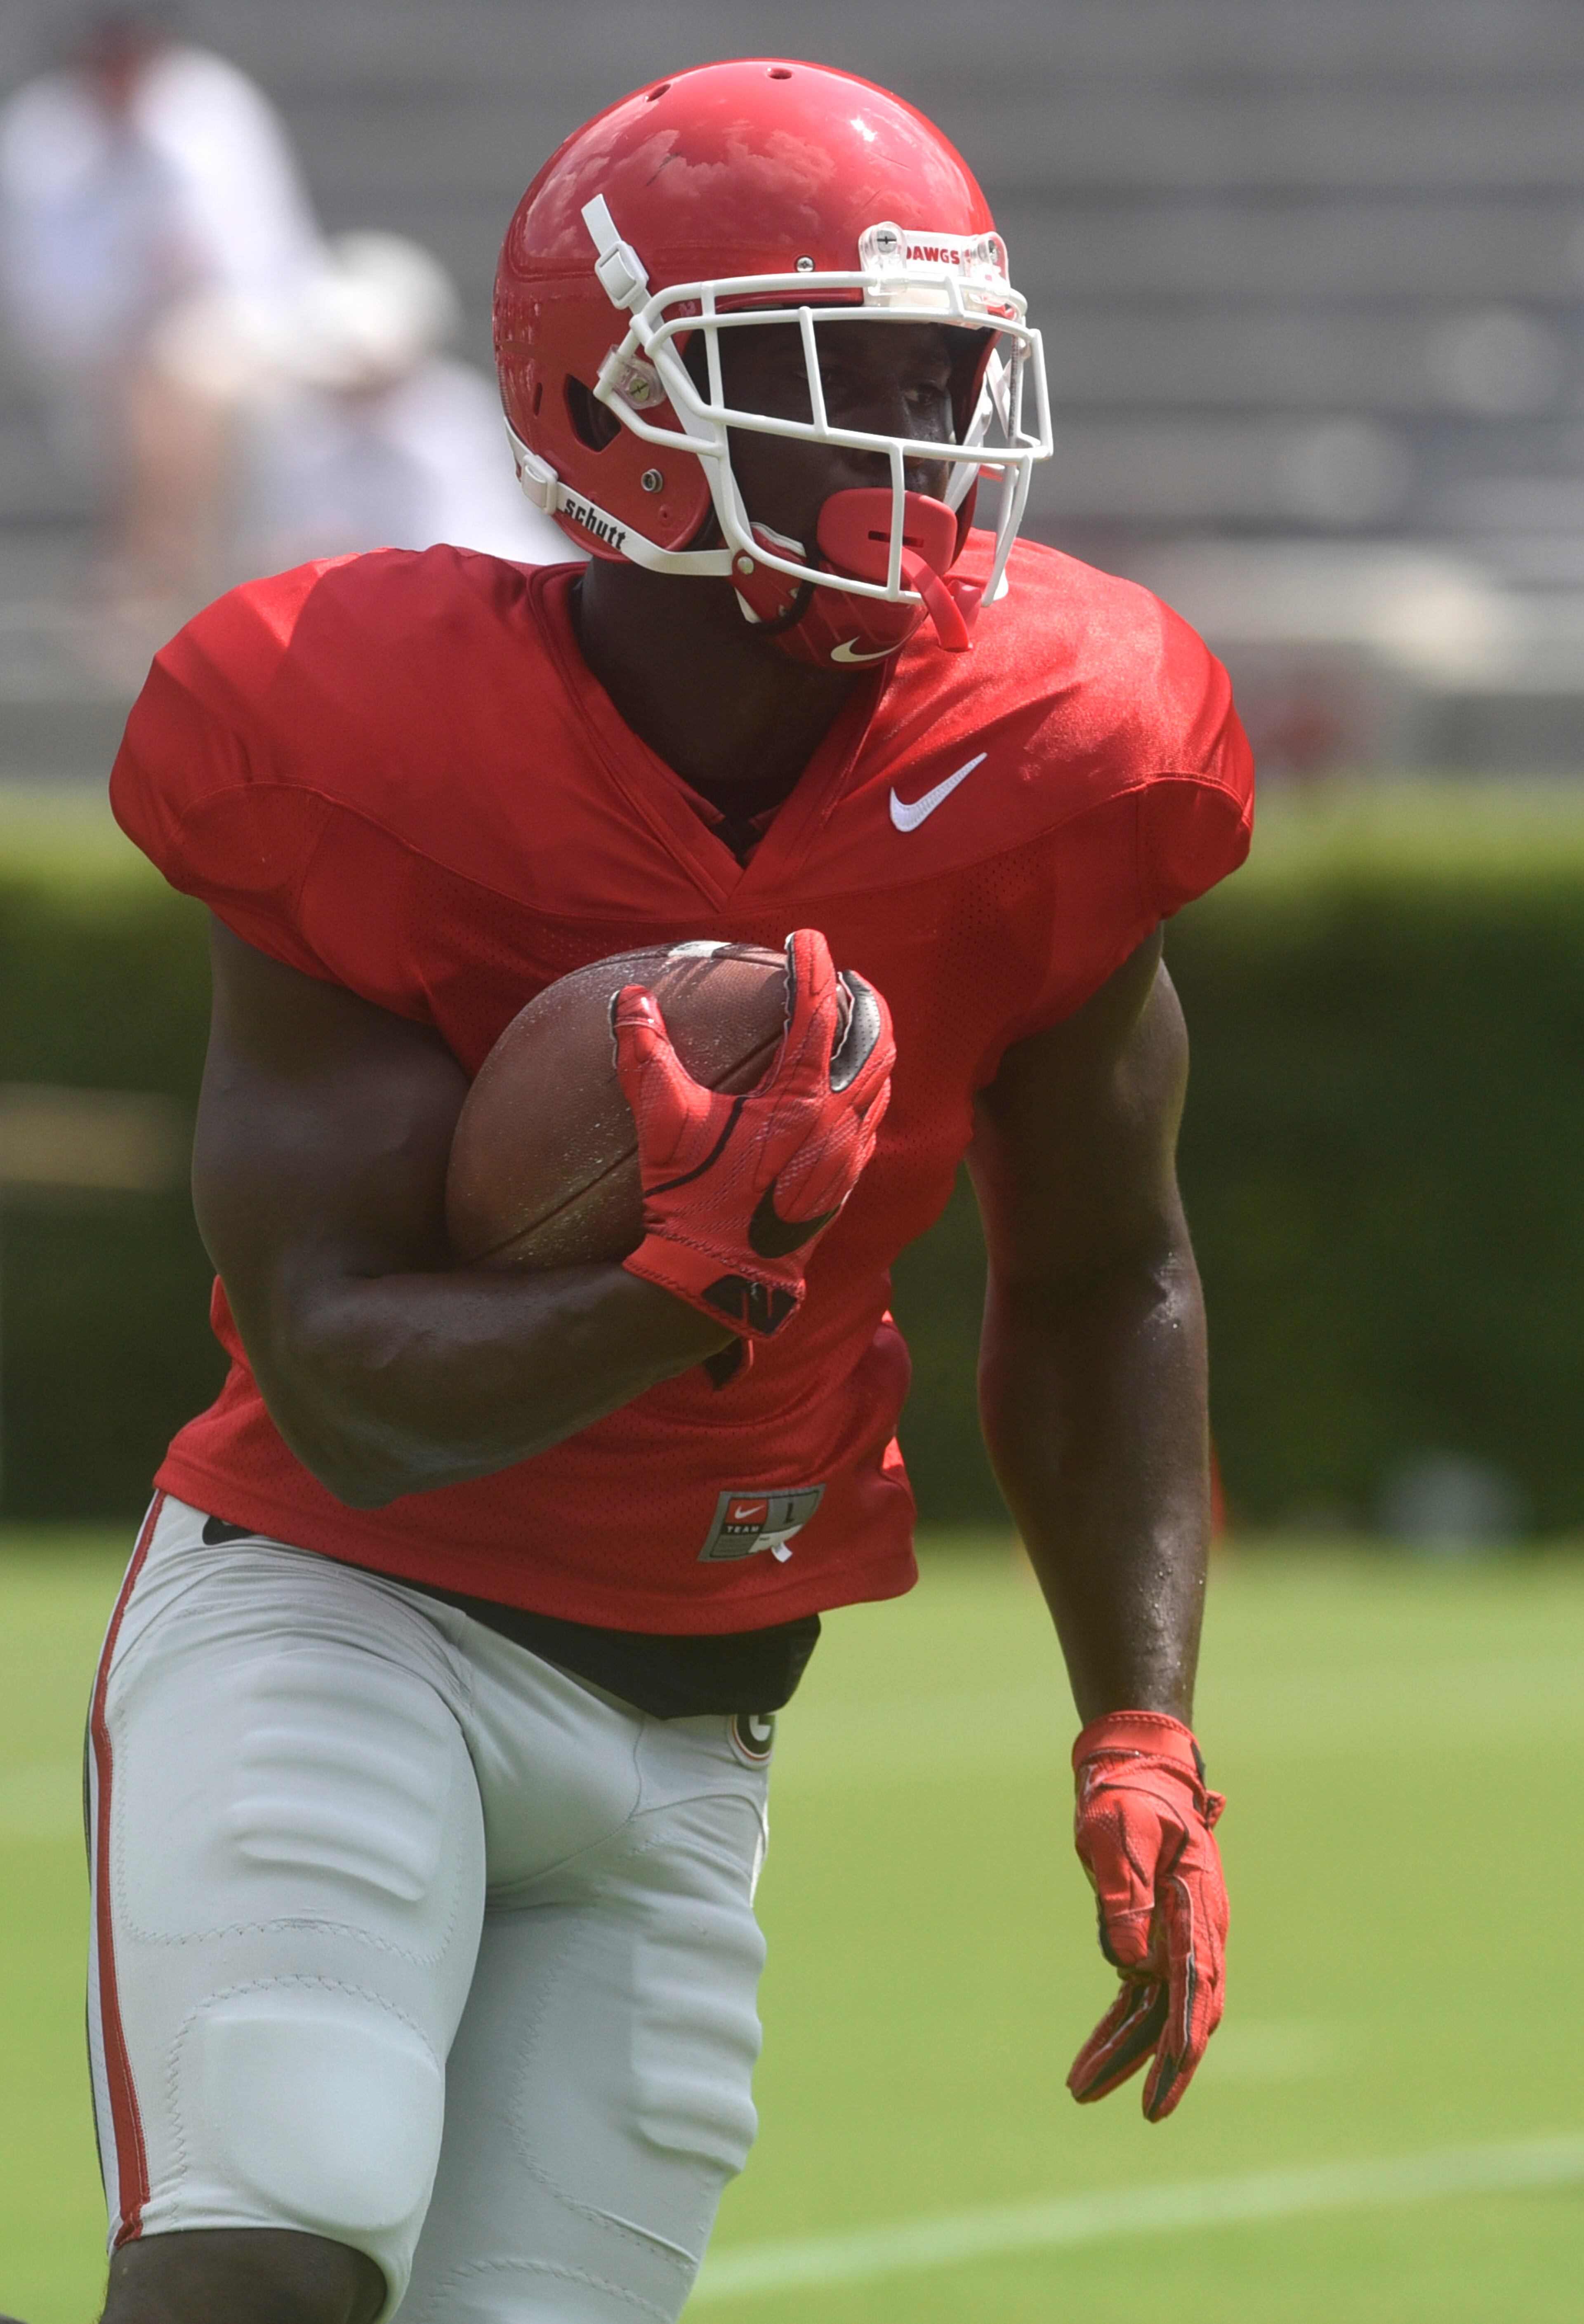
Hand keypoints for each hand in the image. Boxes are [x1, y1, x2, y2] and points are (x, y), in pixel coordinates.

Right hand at [612, 928, 893, 1338]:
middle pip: (877, 1041)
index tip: (804, 936)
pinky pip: (875, 1121)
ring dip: (875, 1043)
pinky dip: (871, 1090)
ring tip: (857, 1022)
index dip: (815, 965)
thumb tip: (630, 999)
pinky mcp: (847, 1184)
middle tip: (847, 977)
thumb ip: (646, 1056)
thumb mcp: (662, 1123)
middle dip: (867, 1001)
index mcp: (800, 1100)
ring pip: (885, 1082)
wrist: (722, 1280)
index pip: (819, 1011)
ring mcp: (848, 1155)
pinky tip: (850, 1088)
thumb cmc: (690, 1202)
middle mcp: (837, 1123)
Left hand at [1067, 1710, 1226, 2122]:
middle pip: (1181, 2013)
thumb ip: (1125, 1896)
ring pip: (1155, 2014)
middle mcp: (1195, 1933)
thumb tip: (1130, 1966)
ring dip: (1124, 2053)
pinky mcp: (1151, 1941)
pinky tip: (1091, 2060)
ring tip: (1079, 2090)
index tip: (1164, 2090)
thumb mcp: (1117, 1835)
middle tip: (1133, 2109)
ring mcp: (1176, 1940)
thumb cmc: (1128, 1796)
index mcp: (1196, 1907)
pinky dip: (1116, 2028)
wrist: (1134, 1770)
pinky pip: (1137, 1997)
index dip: (1182, 2045)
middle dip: (1158, 2065)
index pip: (1195, 1988)